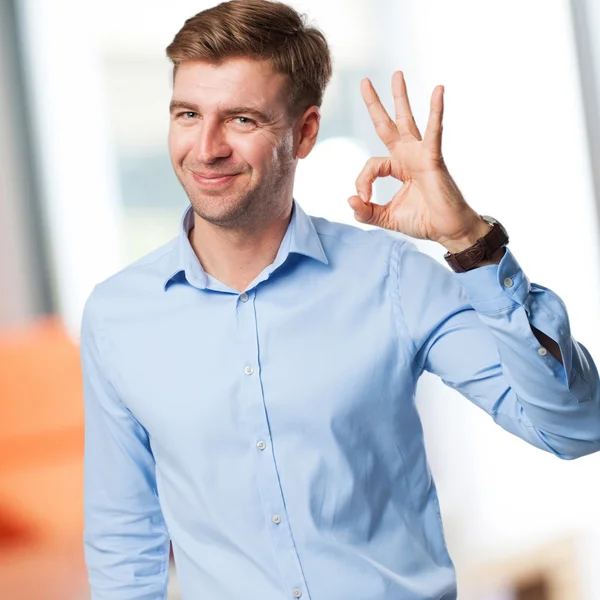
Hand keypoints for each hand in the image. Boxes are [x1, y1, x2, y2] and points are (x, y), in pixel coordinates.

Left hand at [348, 71, 489, 252]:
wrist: (447, 230)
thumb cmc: (423, 220)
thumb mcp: (387, 217)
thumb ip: (366, 212)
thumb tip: (350, 200)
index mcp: (397, 167)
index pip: (371, 165)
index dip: (362, 181)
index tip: (363, 199)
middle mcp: (407, 156)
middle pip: (387, 125)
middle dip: (375, 104)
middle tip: (365, 81)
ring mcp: (421, 155)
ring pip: (407, 121)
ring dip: (400, 97)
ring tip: (397, 75)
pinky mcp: (434, 158)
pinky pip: (434, 131)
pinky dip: (436, 112)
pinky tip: (438, 91)